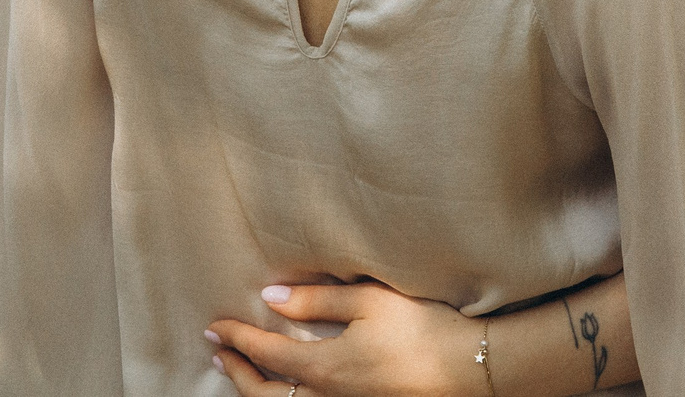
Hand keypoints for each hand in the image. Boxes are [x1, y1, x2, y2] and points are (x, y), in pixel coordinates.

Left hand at [209, 283, 483, 396]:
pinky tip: (289, 391)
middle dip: (238, 373)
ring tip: (242, 375)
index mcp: (325, 368)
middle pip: (266, 395)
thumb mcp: (368, 302)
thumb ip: (317, 301)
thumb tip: (271, 297)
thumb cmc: (422, 330)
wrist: (469, 370)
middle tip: (219, 353)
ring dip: (256, 393)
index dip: (238, 340)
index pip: (267, 354)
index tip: (215, 327)